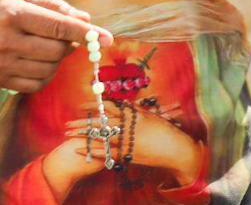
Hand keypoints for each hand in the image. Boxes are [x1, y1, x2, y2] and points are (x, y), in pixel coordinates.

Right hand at [0, 0, 108, 92]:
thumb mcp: (24, 0)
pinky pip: (37, 84)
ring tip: (48, 47)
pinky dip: (47, 75)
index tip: (108, 38)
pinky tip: (40, 62)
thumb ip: (55, 7)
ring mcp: (2, 64)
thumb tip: (85, 19)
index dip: (86, 33)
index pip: (59, 27)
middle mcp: (6, 41)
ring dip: (59, 59)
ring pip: (50, 68)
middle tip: (67, 37)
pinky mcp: (0, 80)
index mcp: (14, 15)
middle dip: (70, 44)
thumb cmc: (2, 13)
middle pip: (58, 50)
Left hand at [65, 106, 203, 184]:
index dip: (94, 106)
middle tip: (67, 123)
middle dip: (82, 122)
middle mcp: (128, 126)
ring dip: (82, 135)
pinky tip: (79, 149)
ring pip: (99, 136)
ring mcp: (126, 140)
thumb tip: (125, 105)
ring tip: (68, 135)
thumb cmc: (166, 131)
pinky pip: (104, 152)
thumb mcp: (152, 117)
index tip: (81, 107)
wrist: (175, 149)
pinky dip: (90, 150)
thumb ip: (137, 111)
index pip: (109, 107)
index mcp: (134, 115)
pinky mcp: (126, 153)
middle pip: (100, 122)